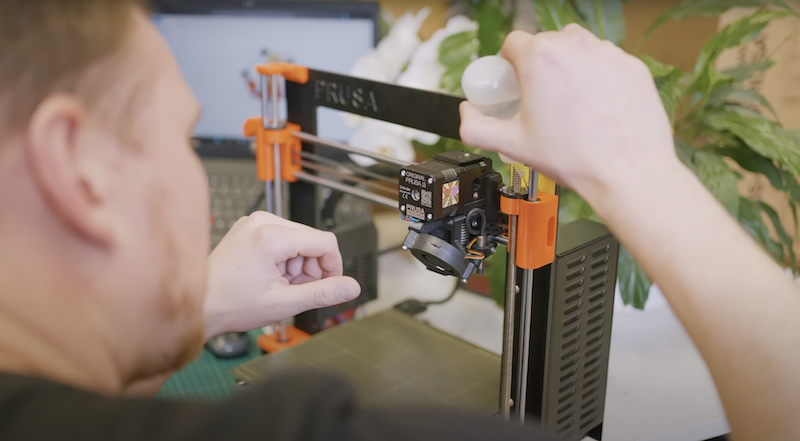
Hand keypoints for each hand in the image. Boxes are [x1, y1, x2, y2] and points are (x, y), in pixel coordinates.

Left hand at [203, 212, 360, 339]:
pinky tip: (272, 276)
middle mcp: (262, 222)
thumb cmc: (231, 304)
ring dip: (299, 265)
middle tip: (297, 291)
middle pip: (313, 239)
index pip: (325, 242)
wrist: (199, 303)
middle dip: (312, 268)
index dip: (333, 266)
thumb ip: (322, 294)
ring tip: (281, 285)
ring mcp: (255, 222)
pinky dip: (286, 259)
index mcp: (271, 236)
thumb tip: (351, 287)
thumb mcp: (284, 303)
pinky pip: (284, 238)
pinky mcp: (251, 227)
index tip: (328, 285)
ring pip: (300, 239)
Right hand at [459, 25, 676, 205]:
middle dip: (539, 66)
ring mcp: (608, 54)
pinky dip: (597, 78)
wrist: (628, 172)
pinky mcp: (632, 66)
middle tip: (540, 98)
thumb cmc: (574, 158)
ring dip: (569, 68)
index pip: (514, 42)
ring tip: (569, 103)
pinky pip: (606, 62)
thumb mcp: (512, 145)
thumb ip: (477, 127)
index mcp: (540, 59)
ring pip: (578, 49)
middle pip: (546, 43)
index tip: (514, 81)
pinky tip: (595, 107)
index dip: (509, 62)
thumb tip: (467, 115)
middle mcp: (575, 47)